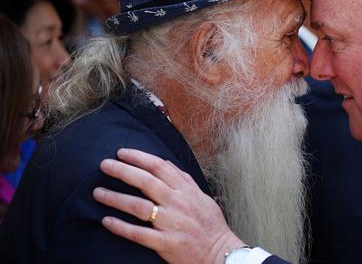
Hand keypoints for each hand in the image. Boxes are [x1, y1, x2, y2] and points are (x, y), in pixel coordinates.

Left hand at [93, 148, 245, 263]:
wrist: (219, 253)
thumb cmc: (210, 225)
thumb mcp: (202, 197)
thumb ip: (184, 180)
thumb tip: (166, 163)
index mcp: (186, 190)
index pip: (159, 166)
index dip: (138, 157)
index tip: (122, 153)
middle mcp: (177, 203)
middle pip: (145, 181)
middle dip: (122, 171)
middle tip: (103, 165)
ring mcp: (171, 223)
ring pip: (138, 206)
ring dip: (115, 198)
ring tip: (97, 192)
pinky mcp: (165, 243)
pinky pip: (138, 233)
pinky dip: (121, 227)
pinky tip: (106, 221)